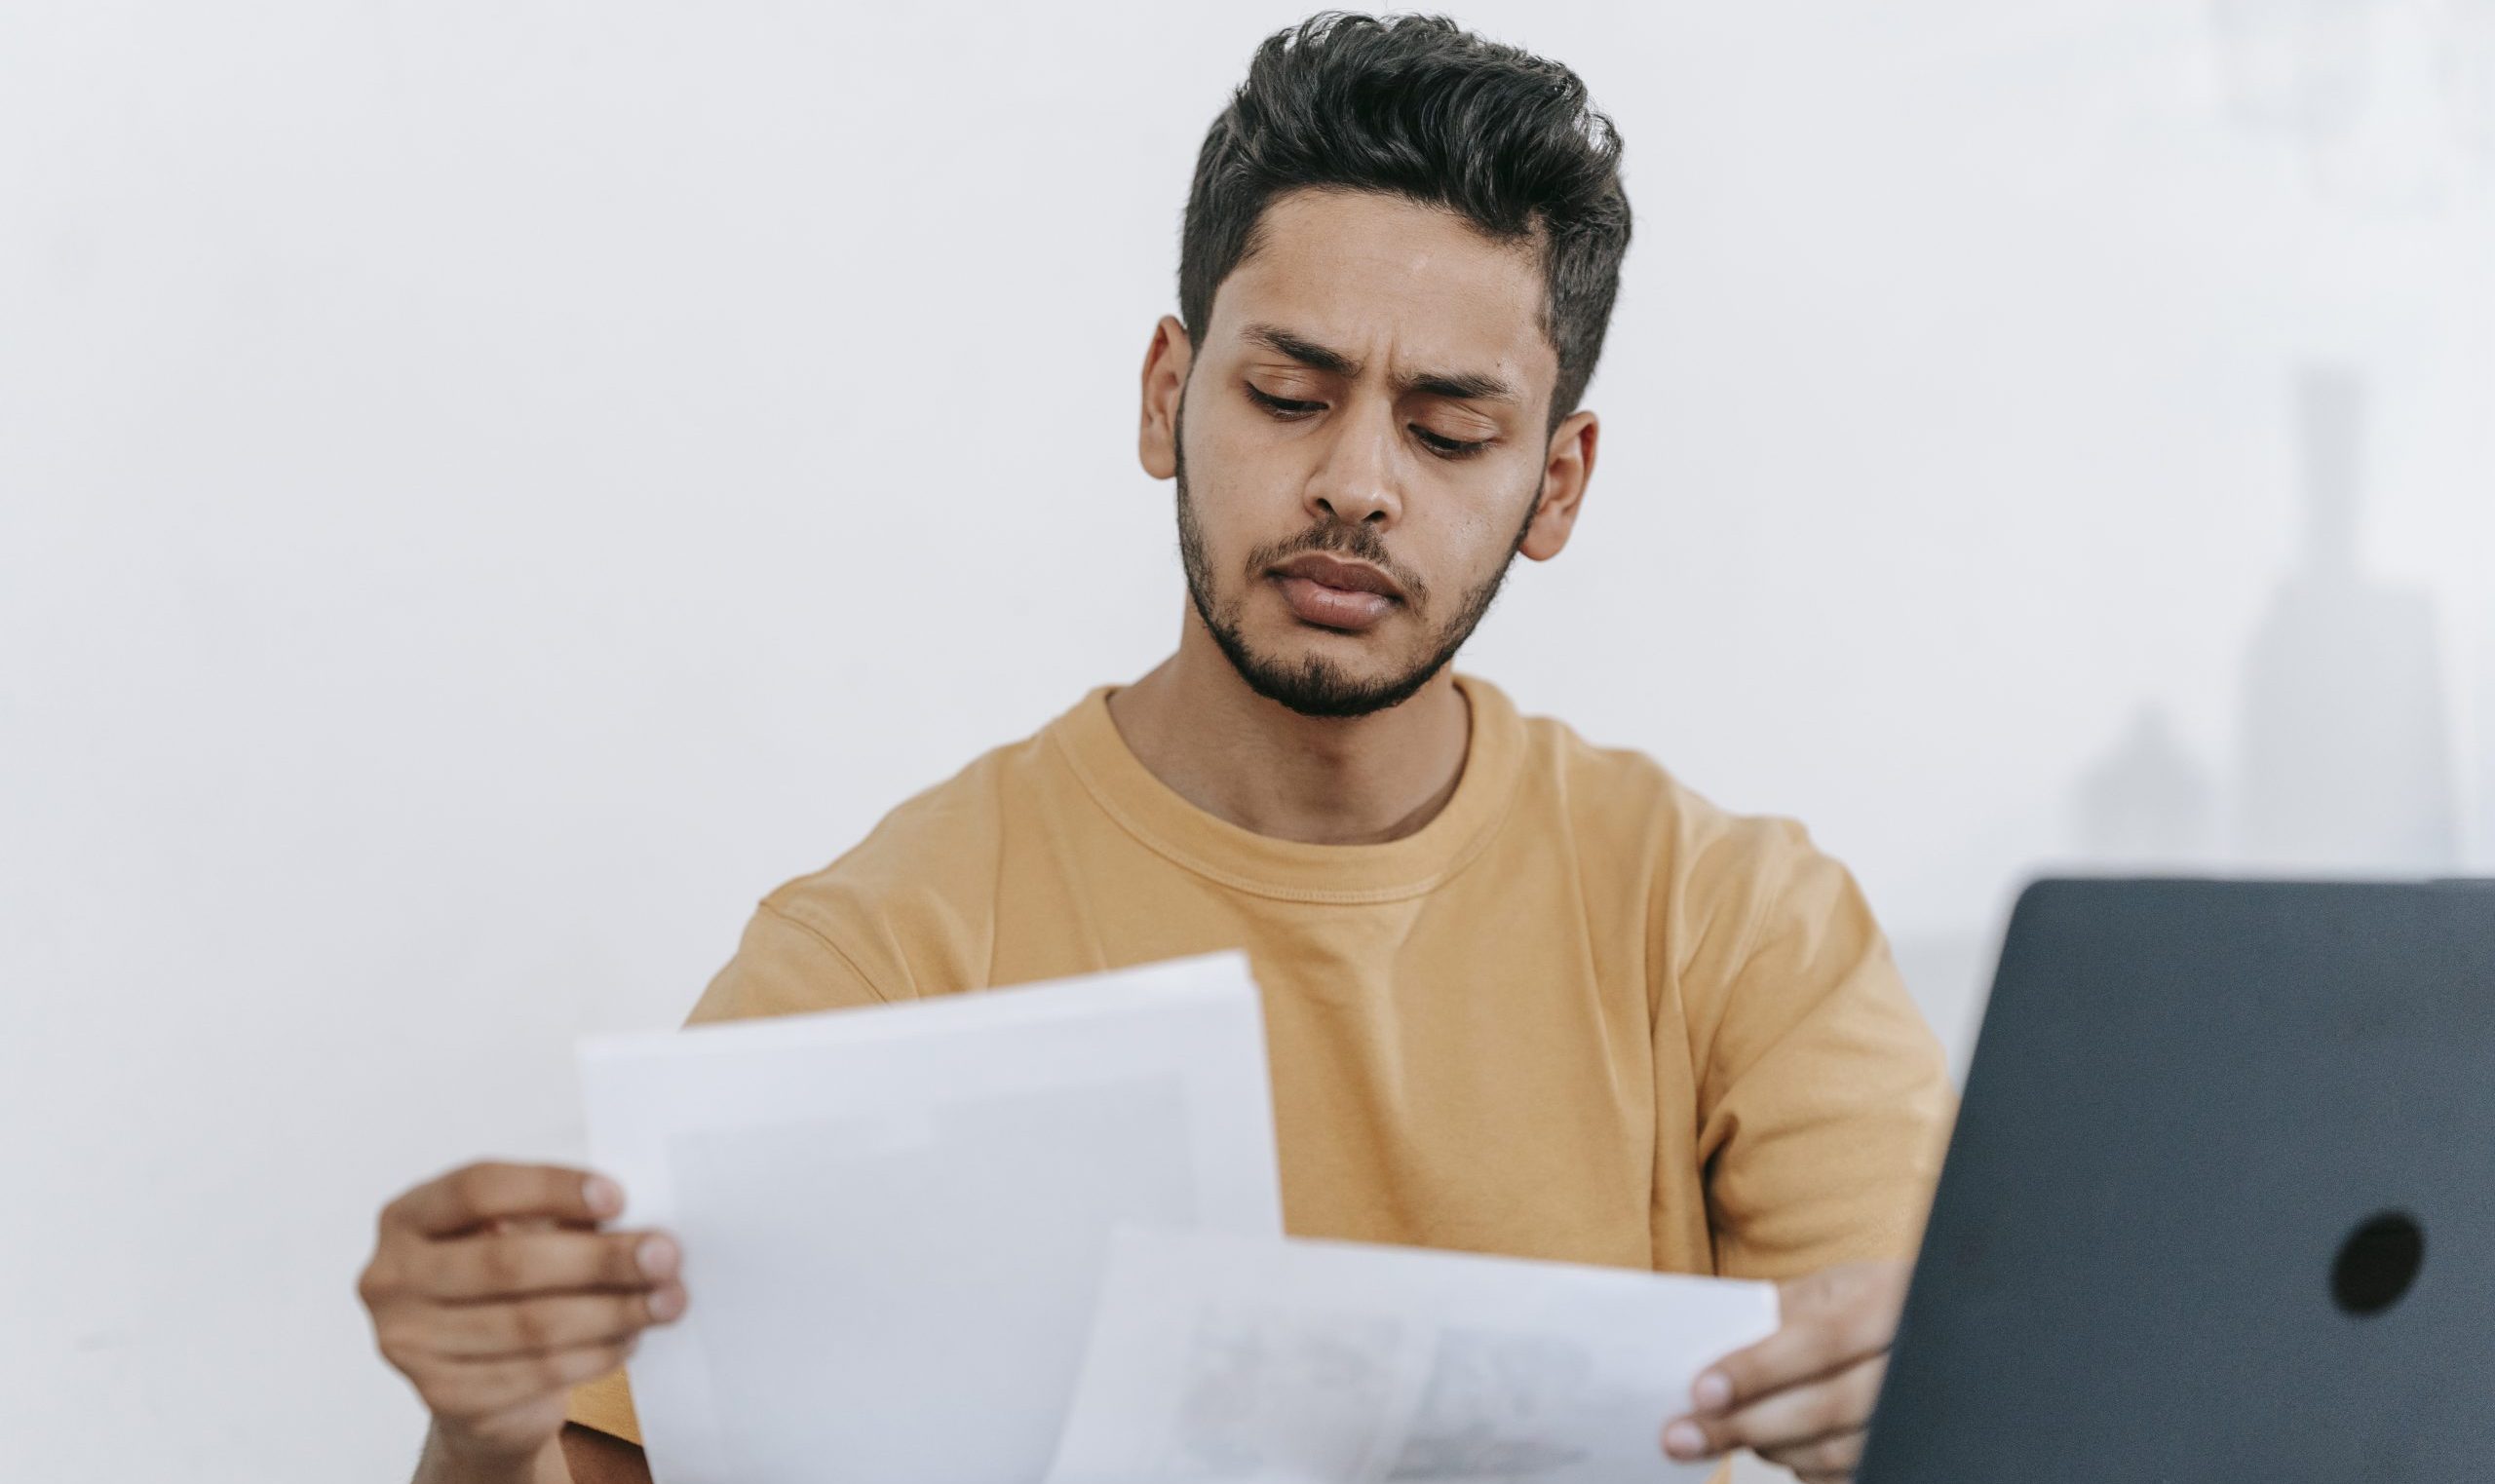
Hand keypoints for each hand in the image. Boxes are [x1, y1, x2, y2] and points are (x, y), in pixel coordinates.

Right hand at [357, 1161, 687, 1468]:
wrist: (476, 1382)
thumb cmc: (503, 1286)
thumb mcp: (516, 1235)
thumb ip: (558, 1220)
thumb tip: (638, 1223)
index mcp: (407, 1218)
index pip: (478, 1188)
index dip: (551, 1188)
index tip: (619, 1196)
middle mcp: (392, 1278)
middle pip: (508, 1262)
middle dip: (599, 1258)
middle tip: (665, 1254)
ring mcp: (409, 1343)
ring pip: (529, 1324)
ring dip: (613, 1311)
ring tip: (667, 1300)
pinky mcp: (442, 1396)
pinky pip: (535, 1372)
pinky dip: (595, 1353)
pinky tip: (631, 1338)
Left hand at [1659, 1259, 1908, 1483]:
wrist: (1929, 1326)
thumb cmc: (1866, 1304)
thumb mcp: (1831, 1289)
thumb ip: (1779, 1313)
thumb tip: (1706, 1345)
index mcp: (1891, 1301)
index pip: (1819, 1342)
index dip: (1758, 1369)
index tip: (1700, 1391)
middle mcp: (1914, 1362)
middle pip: (1825, 1408)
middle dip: (1745, 1424)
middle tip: (1680, 1436)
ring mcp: (1919, 1415)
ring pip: (1834, 1451)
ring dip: (1767, 1447)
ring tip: (1718, 1434)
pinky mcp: (1911, 1453)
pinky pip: (1846, 1476)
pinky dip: (1799, 1467)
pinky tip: (1771, 1448)